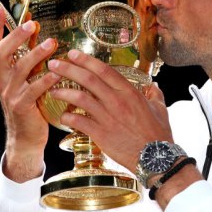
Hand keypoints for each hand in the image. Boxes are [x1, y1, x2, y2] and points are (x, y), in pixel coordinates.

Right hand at [0, 7, 59, 181]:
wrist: (25, 138)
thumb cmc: (29, 102)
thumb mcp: (25, 77)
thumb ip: (28, 53)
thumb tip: (33, 26)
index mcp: (1, 71)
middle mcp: (1, 80)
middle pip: (1, 53)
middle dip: (16, 36)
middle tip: (32, 25)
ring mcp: (10, 94)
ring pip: (19, 69)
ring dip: (36, 54)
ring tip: (51, 43)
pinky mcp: (22, 107)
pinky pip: (34, 90)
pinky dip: (47, 79)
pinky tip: (59, 72)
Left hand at [47, 49, 172, 172]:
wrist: (155, 157)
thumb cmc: (158, 133)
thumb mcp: (160, 109)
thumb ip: (155, 95)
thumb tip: (154, 86)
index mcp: (129, 92)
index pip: (104, 70)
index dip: (86, 60)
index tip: (73, 54)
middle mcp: (116, 101)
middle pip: (88, 79)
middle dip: (68, 69)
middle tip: (54, 64)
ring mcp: (107, 117)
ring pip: (80, 98)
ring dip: (63, 92)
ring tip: (52, 90)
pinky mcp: (101, 133)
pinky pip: (79, 122)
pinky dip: (68, 118)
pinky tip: (63, 116)